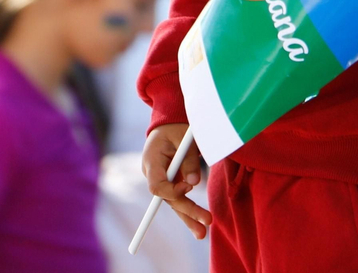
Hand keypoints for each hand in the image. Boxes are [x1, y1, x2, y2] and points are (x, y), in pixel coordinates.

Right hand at [143, 123, 210, 239]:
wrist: (170, 121)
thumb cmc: (176, 126)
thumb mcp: (184, 138)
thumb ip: (189, 160)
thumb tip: (194, 184)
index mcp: (151, 161)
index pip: (156, 185)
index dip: (172, 191)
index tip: (188, 187)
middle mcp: (154, 174)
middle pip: (169, 198)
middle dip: (188, 211)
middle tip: (206, 221)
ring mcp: (162, 180)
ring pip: (175, 202)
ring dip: (189, 217)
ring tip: (202, 234)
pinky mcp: (172, 182)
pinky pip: (180, 199)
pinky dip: (189, 212)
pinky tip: (199, 228)